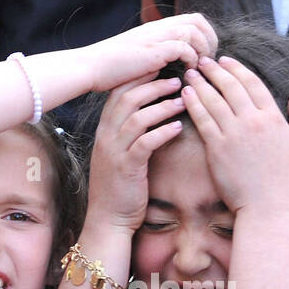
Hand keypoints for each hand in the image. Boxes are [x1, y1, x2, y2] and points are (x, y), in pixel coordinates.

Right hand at [81, 14, 216, 93]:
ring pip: (194, 31)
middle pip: (198, 21)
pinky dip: (190, 59)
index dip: (204, 34)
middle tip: (209, 60)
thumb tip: (163, 62)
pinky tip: (187, 72)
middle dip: (209, 39)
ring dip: (202, 49)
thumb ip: (149, 54)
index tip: (204, 54)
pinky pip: (184, 47)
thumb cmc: (105, 68)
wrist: (87, 68)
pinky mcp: (153, 50)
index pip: (190, 19)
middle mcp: (157, 28)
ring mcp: (155, 37)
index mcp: (154, 28)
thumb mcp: (132, 56)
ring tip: (200, 68)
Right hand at [87, 74, 187, 232]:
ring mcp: (114, 152)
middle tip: (180, 79)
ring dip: (163, 105)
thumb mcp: (120, 153)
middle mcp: (106, 137)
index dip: (141, 76)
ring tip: (183, 100)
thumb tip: (152, 108)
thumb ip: (130, 130)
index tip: (164, 68)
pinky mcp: (126, 168)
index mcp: (105, 130)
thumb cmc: (120, 186)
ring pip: (137, 117)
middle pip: (127, 98)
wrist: (108, 220)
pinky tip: (179, 128)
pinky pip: (146, 142)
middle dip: (155, 84)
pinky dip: (164, 132)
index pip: (119, 92)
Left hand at [181, 55, 288, 212]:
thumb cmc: (285, 178)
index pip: (252, 83)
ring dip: (200, 83)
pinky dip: (193, 105)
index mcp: (273, 117)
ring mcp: (234, 134)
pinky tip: (186, 94)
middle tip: (202, 60)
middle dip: (215, 71)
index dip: (237, 69)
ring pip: (214, 101)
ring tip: (189, 73)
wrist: (267, 204)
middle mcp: (253, 120)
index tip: (225, 60)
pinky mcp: (217, 149)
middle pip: (231, 87)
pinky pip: (203, 121)